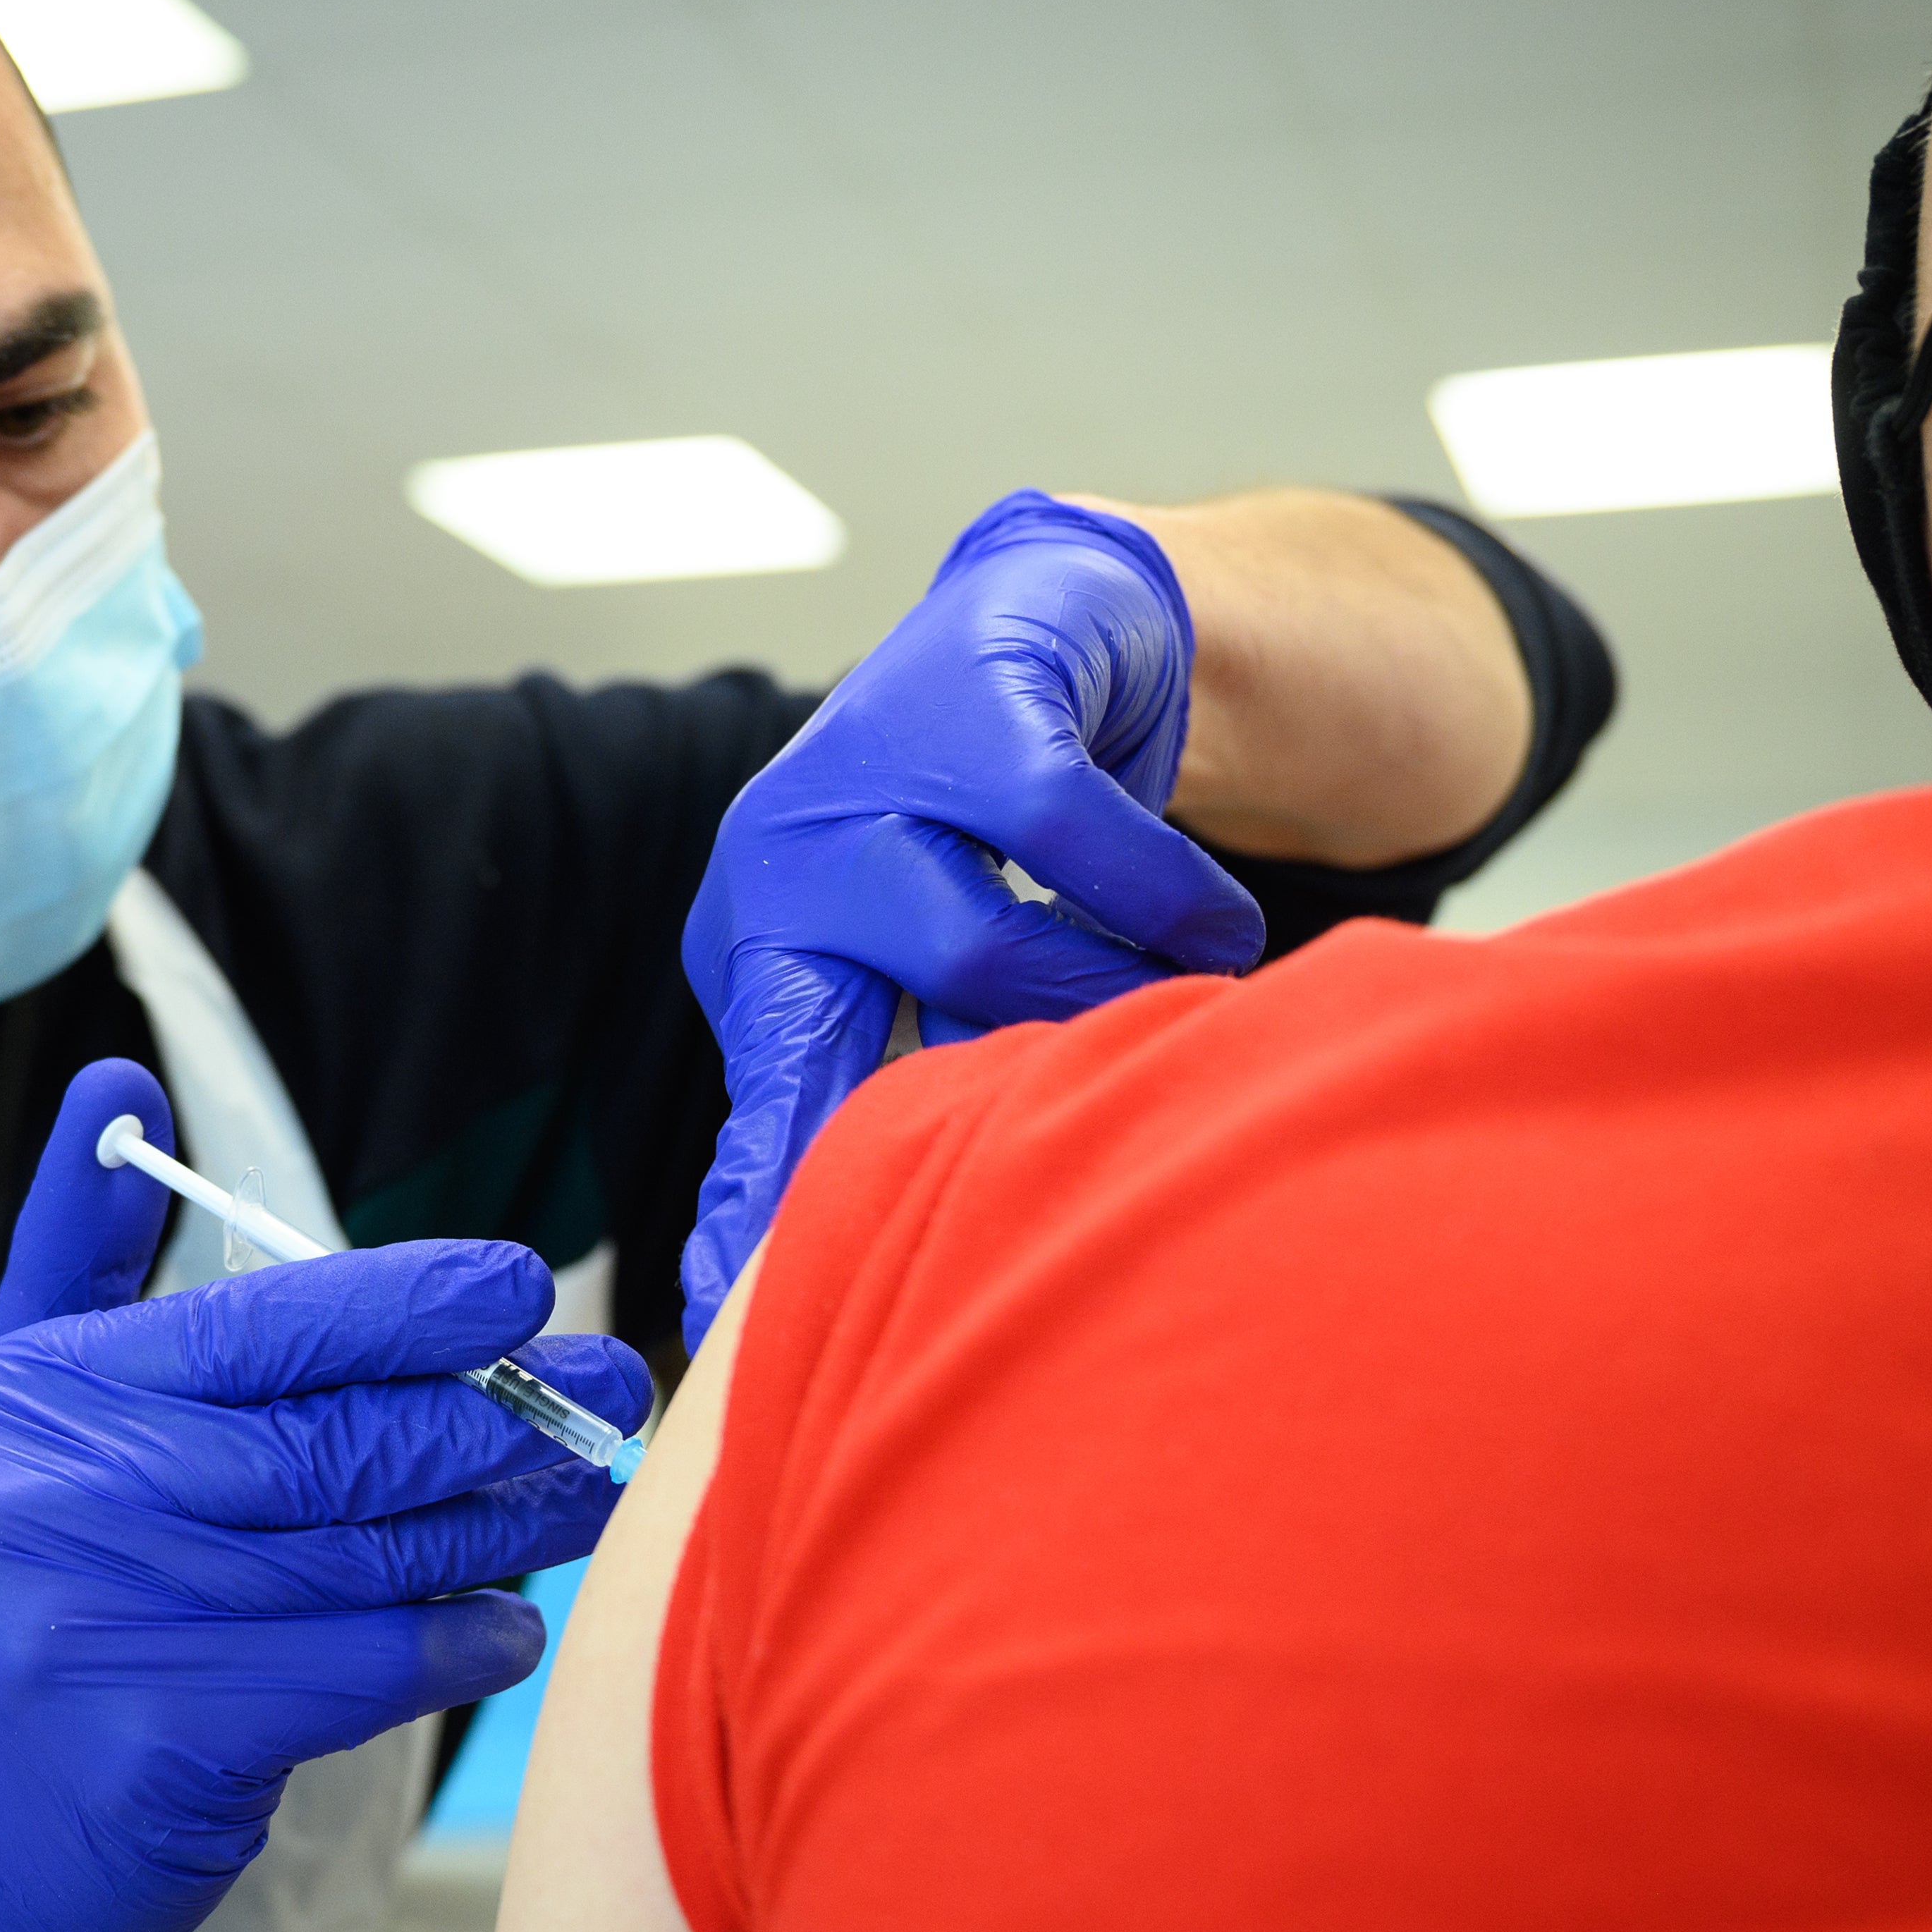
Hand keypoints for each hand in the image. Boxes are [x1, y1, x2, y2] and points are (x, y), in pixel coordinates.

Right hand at [0, 1058, 650, 1931]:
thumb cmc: (30, 1607)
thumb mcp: (17, 1417)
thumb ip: (84, 1259)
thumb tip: (120, 1084)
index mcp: (13, 1397)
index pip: (254, 1323)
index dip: (403, 1300)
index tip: (515, 1283)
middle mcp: (39, 1497)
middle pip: (329, 1436)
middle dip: (491, 1409)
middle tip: (603, 1387)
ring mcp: (93, 1624)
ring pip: (366, 1551)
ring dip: (502, 1521)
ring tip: (584, 1493)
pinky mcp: (160, 1743)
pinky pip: (366, 1664)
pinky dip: (459, 1642)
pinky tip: (511, 1624)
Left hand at [679, 491, 1263, 1345]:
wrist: (1054, 616)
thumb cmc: (987, 830)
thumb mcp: (924, 959)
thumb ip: (912, 1080)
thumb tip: (917, 1258)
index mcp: (760, 946)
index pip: (757, 1100)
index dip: (750, 1207)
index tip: (720, 1315)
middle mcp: (782, 862)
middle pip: (839, 1041)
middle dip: (930, 1130)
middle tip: (1029, 1178)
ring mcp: (863, 772)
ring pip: (982, 953)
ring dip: (1104, 997)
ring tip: (1173, 1000)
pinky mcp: (969, 701)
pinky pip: (1075, 840)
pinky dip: (1166, 899)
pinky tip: (1211, 926)